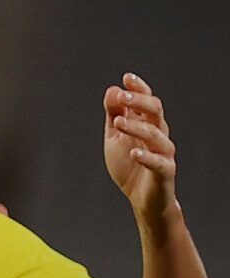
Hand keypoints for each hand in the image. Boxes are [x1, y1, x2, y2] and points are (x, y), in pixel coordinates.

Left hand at [104, 73, 178, 220]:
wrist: (142, 199)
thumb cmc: (130, 166)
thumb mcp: (115, 137)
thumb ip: (114, 115)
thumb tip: (113, 90)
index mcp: (147, 125)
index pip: (147, 101)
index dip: (140, 89)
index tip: (127, 78)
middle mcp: (158, 135)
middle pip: (156, 111)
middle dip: (140, 102)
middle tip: (122, 97)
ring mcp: (163, 153)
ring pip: (156, 134)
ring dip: (137, 127)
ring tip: (118, 123)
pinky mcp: (165, 172)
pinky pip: (159, 162)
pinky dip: (147, 157)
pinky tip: (134, 152)